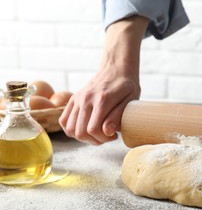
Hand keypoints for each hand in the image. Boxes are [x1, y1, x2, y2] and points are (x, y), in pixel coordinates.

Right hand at [59, 16, 148, 144]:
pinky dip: (71, 130)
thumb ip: (118, 116)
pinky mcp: (73, 99)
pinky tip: (85, 128)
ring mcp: (77, 99)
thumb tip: (107, 132)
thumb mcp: (131, 100)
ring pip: (70, 129)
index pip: (93, 129)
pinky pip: (63, 121)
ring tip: (97, 133)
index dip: (103, 138)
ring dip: (83, 138)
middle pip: (80, 132)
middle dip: (94, 140)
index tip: (114, 136)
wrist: (116, 68)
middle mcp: (86, 99)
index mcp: (102, 99)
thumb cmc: (127, 86)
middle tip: (106, 136)